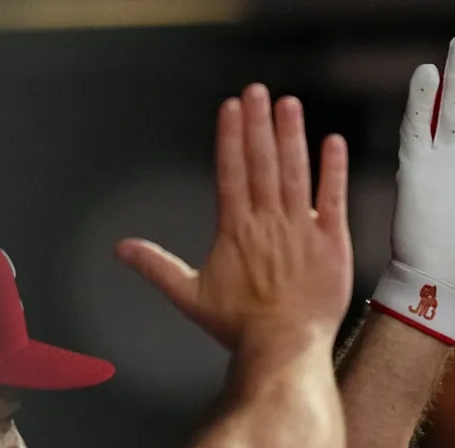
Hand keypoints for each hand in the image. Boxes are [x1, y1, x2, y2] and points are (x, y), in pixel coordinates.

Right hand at [119, 86, 352, 355]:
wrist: (283, 349)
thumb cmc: (239, 327)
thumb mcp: (190, 295)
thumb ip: (157, 266)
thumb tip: (121, 249)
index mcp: (235, 229)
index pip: (231, 171)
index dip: (231, 137)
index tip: (231, 107)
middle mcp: (268, 222)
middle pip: (262, 163)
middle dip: (258, 124)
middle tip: (257, 90)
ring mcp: (302, 230)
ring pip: (295, 173)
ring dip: (291, 136)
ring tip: (288, 104)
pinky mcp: (332, 242)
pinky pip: (334, 199)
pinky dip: (333, 171)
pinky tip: (333, 142)